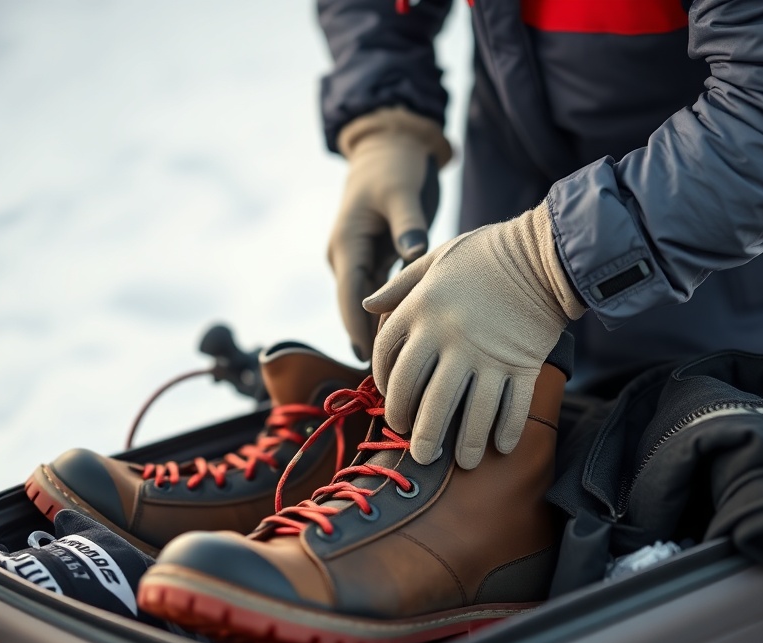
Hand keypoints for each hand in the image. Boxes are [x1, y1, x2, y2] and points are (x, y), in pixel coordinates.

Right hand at [329, 107, 450, 360]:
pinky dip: (391, 316)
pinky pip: (381, 296)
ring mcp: (360, 260)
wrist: (389, 146)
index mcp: (347, 245)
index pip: (351, 297)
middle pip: (355, 310)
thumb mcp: (402, 192)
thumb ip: (409, 225)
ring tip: (401, 367)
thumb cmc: (395, 166)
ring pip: (367, 307)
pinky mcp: (377, 259)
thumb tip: (415, 252)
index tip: (373, 360)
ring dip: (380, 333)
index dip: (360, 330)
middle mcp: (348, 257)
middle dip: (370, 341)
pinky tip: (409, 339)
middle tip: (392, 377)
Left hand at [363, 202, 585, 469]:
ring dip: (463, 444)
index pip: (389, 358)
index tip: (393, 401)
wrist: (544, 252)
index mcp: (421, 310)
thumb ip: (401, 284)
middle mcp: (448, 338)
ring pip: (467, 413)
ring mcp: (486, 355)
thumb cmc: (485, 253)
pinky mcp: (522, 364)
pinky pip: (512, 407)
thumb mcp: (435, 259)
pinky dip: (506, 430)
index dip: (386, 386)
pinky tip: (501, 448)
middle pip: (422, 397)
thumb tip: (367, 304)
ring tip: (460, 463)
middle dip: (417, 431)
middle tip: (417, 450)